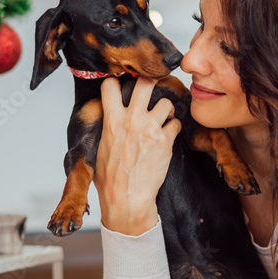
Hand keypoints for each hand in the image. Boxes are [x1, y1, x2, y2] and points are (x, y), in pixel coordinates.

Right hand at [94, 76, 180, 234]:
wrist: (126, 198)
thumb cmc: (111, 178)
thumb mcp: (101, 147)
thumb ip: (109, 126)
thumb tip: (111, 116)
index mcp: (112, 120)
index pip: (111, 85)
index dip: (117, 82)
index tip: (122, 84)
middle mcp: (132, 120)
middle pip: (145, 82)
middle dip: (150, 80)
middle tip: (151, 85)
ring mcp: (151, 129)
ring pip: (166, 102)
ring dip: (165, 109)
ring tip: (162, 117)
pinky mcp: (166, 140)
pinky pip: (176, 123)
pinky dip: (173, 127)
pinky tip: (166, 135)